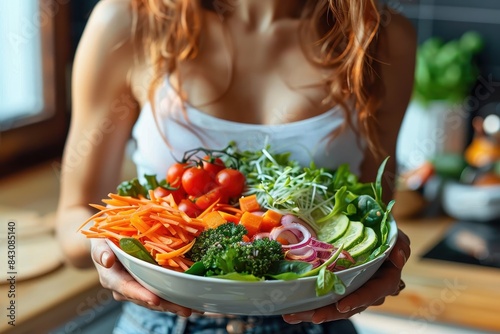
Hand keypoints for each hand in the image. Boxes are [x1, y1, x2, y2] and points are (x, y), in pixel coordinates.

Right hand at [90, 238, 193, 315]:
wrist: (108, 240)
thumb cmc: (104, 239)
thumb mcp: (99, 241)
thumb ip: (101, 251)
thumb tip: (107, 260)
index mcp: (112, 279)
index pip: (128, 289)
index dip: (141, 295)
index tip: (155, 299)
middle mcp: (125, 289)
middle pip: (147, 299)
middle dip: (166, 305)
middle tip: (185, 310)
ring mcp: (138, 288)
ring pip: (157, 300)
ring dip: (175, 304)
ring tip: (194, 308)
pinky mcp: (148, 285)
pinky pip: (162, 292)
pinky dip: (176, 297)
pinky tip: (192, 300)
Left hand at [282, 229, 410, 323]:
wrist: (367, 228)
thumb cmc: (381, 231)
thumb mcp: (393, 233)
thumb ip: (399, 243)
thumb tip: (399, 258)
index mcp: (384, 280)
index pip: (373, 293)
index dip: (358, 300)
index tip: (341, 306)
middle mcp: (367, 290)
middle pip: (348, 306)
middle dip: (328, 313)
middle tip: (311, 315)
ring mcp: (351, 290)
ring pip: (333, 307)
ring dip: (312, 312)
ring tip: (292, 315)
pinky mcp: (337, 288)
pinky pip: (324, 299)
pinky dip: (308, 305)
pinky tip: (290, 310)